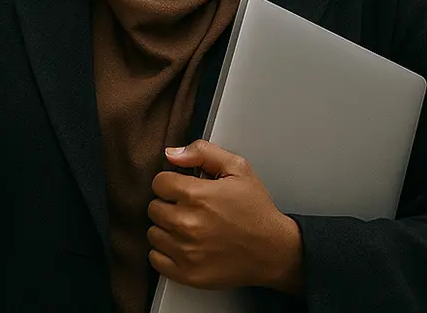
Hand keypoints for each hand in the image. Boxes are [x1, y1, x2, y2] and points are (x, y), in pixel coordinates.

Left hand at [147, 141, 302, 293]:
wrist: (273, 250)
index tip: (181, 187)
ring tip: (186, 225)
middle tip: (187, 206)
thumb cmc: (256, 210)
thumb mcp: (237, 168)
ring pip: (153, 233)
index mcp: (197, 195)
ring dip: (165, 227)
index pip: (159, 183)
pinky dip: (164, 251)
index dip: (170, 181)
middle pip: (153, 208)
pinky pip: (155, 259)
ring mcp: (186, 252)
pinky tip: (181, 244)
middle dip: (168, 203)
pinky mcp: (187, 274)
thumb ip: (202, 152)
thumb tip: (172, 153)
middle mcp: (187, 224)